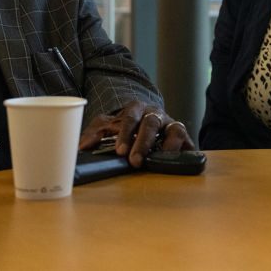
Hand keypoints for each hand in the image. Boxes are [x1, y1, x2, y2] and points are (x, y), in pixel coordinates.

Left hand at [78, 100, 195, 167]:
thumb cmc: (125, 126)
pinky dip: (185, 151)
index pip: (131, 117)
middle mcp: (156, 114)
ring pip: (175, 129)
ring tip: (161, 160)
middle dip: (143, 142)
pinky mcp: (184, 138)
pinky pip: (188, 142)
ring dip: (168, 145)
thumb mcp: (108, 126)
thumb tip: (81, 147)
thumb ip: (95, 134)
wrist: (145, 120)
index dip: (126, 133)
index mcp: (136, 108)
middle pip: (152, 123)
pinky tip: (179, 161)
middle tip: (135, 161)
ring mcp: (171, 125)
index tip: (120, 151)